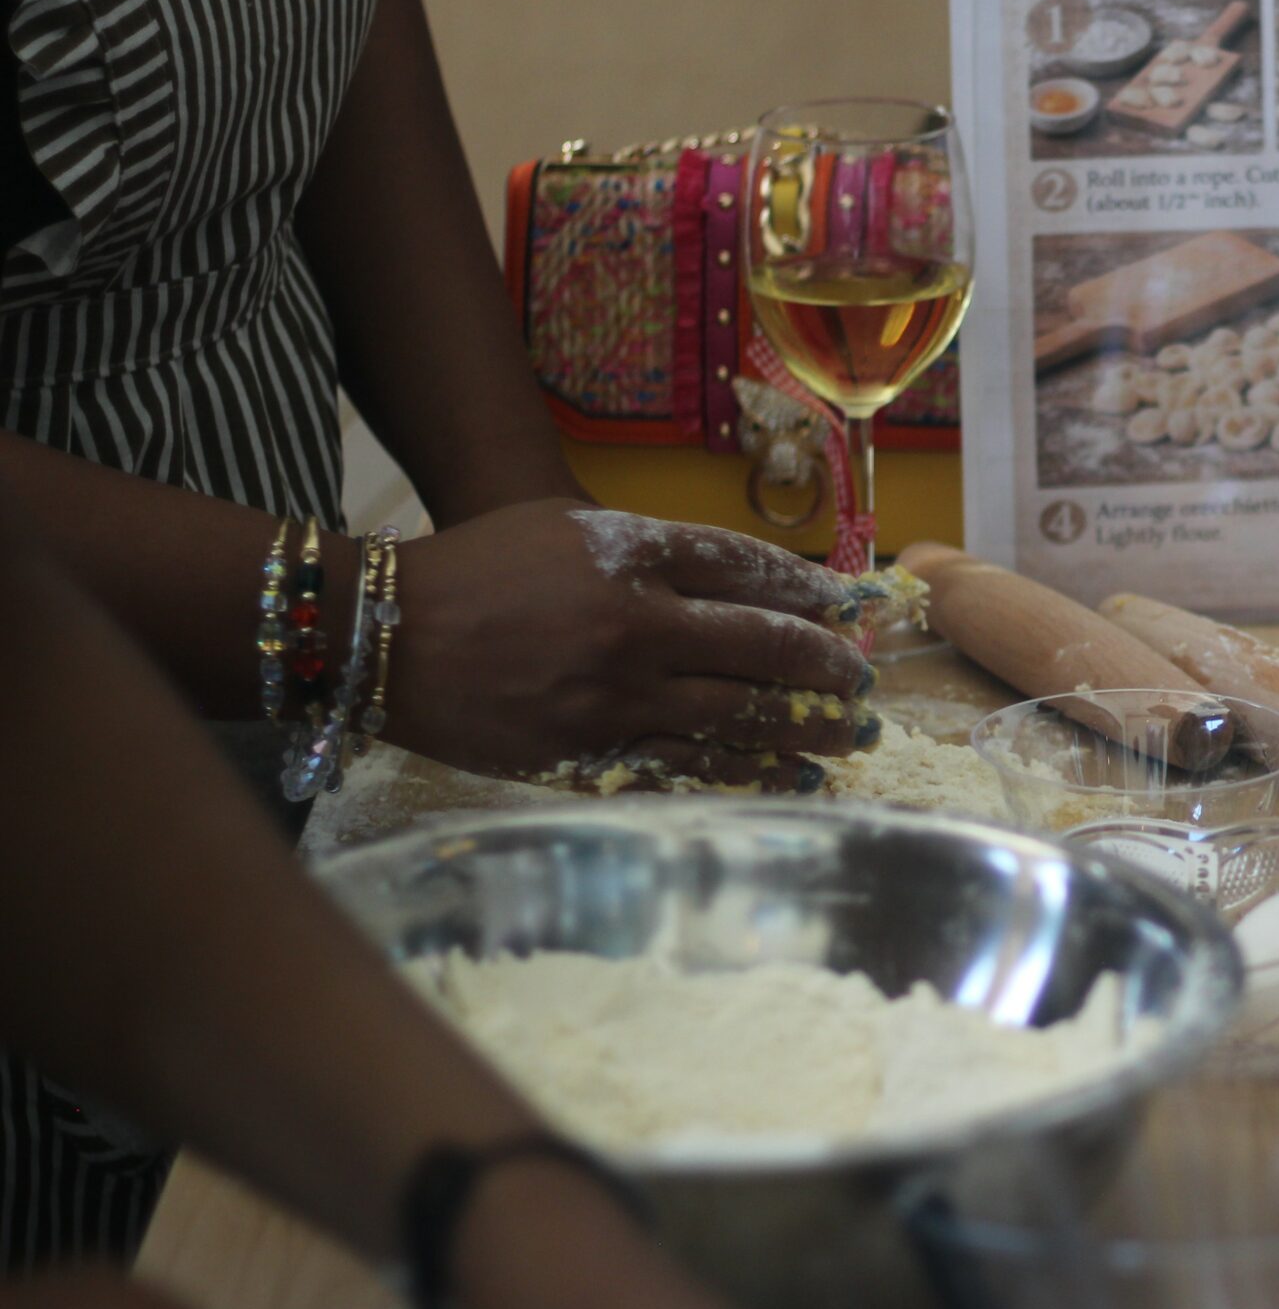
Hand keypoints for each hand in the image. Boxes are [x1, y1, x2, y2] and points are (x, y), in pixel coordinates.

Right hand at [393, 500, 877, 789]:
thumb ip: (656, 549)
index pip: (751, 569)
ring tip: (851, 734)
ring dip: (809, 728)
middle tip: (864, 679)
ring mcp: (617, 694)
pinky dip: (752, 775)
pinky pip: (693, 767)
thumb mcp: (569, 529)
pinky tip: (794, 780)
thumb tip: (748, 580)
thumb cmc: (479, 571)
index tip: (848, 608)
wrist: (383, 636)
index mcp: (632, 554)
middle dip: (828, 666)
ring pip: (742, 715)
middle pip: (765, 646)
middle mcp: (636, 623)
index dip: (811, 592)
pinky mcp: (593, 750)